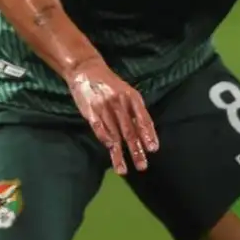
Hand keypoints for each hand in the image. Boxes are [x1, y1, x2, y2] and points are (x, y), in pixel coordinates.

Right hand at [66, 56, 158, 174]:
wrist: (86, 69)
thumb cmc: (110, 84)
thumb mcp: (127, 92)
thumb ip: (135, 111)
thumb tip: (145, 133)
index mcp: (132, 97)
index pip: (143, 119)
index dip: (148, 134)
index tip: (153, 149)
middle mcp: (120, 103)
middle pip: (129, 130)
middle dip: (136, 150)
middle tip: (142, 166)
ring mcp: (104, 107)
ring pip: (114, 134)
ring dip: (119, 154)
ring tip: (123, 170)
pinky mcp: (90, 111)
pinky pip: (99, 128)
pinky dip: (104, 139)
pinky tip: (109, 150)